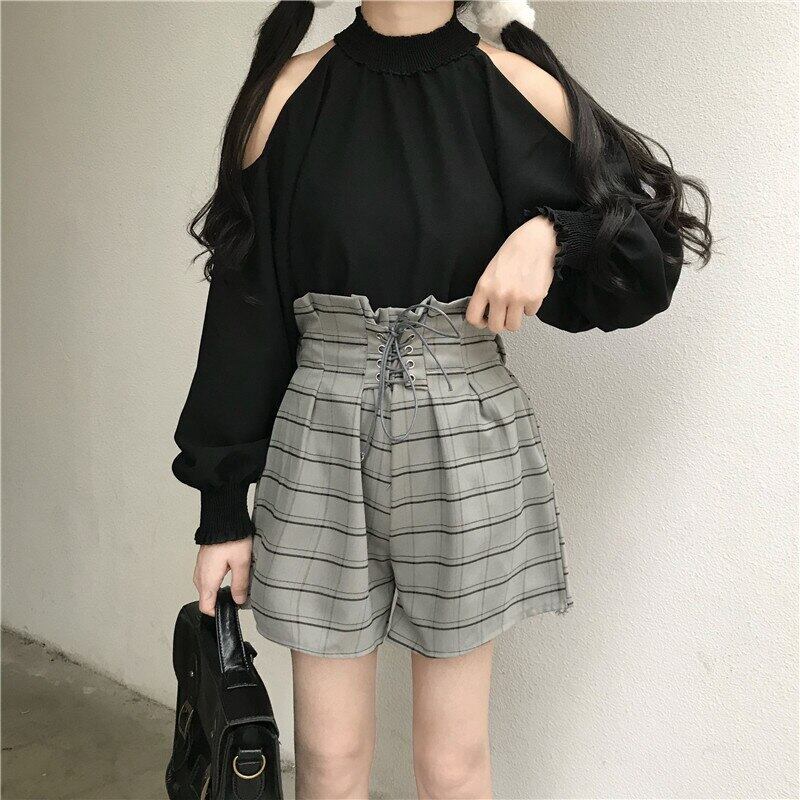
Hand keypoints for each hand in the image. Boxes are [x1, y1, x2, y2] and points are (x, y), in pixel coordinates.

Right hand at [193, 537, 252, 615]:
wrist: (222, 518)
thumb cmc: (231, 537)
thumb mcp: (241, 563)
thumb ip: (240, 584)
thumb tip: (239, 600)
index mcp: (207, 580)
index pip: (206, 607)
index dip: (218, 613)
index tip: (231, 610)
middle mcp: (200, 575)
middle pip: (207, 599)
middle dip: (220, 602)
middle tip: (237, 598)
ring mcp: (200, 567)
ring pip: (207, 588)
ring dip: (219, 590)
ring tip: (235, 585)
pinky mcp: (204, 561)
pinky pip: (207, 577)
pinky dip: (217, 580)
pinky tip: (229, 573)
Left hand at [466, 215, 558, 332]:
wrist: (535, 240)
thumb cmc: (513, 253)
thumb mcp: (490, 272)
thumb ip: (487, 293)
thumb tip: (487, 313)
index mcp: (484, 287)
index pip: (473, 317)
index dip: (479, 323)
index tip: (484, 320)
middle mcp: (499, 294)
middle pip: (495, 327)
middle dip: (500, 323)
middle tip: (504, 315)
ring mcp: (517, 298)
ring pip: (513, 326)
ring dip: (515, 318)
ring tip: (517, 305)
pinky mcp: (534, 298)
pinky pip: (530, 314)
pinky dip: (530, 306)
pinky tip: (529, 292)